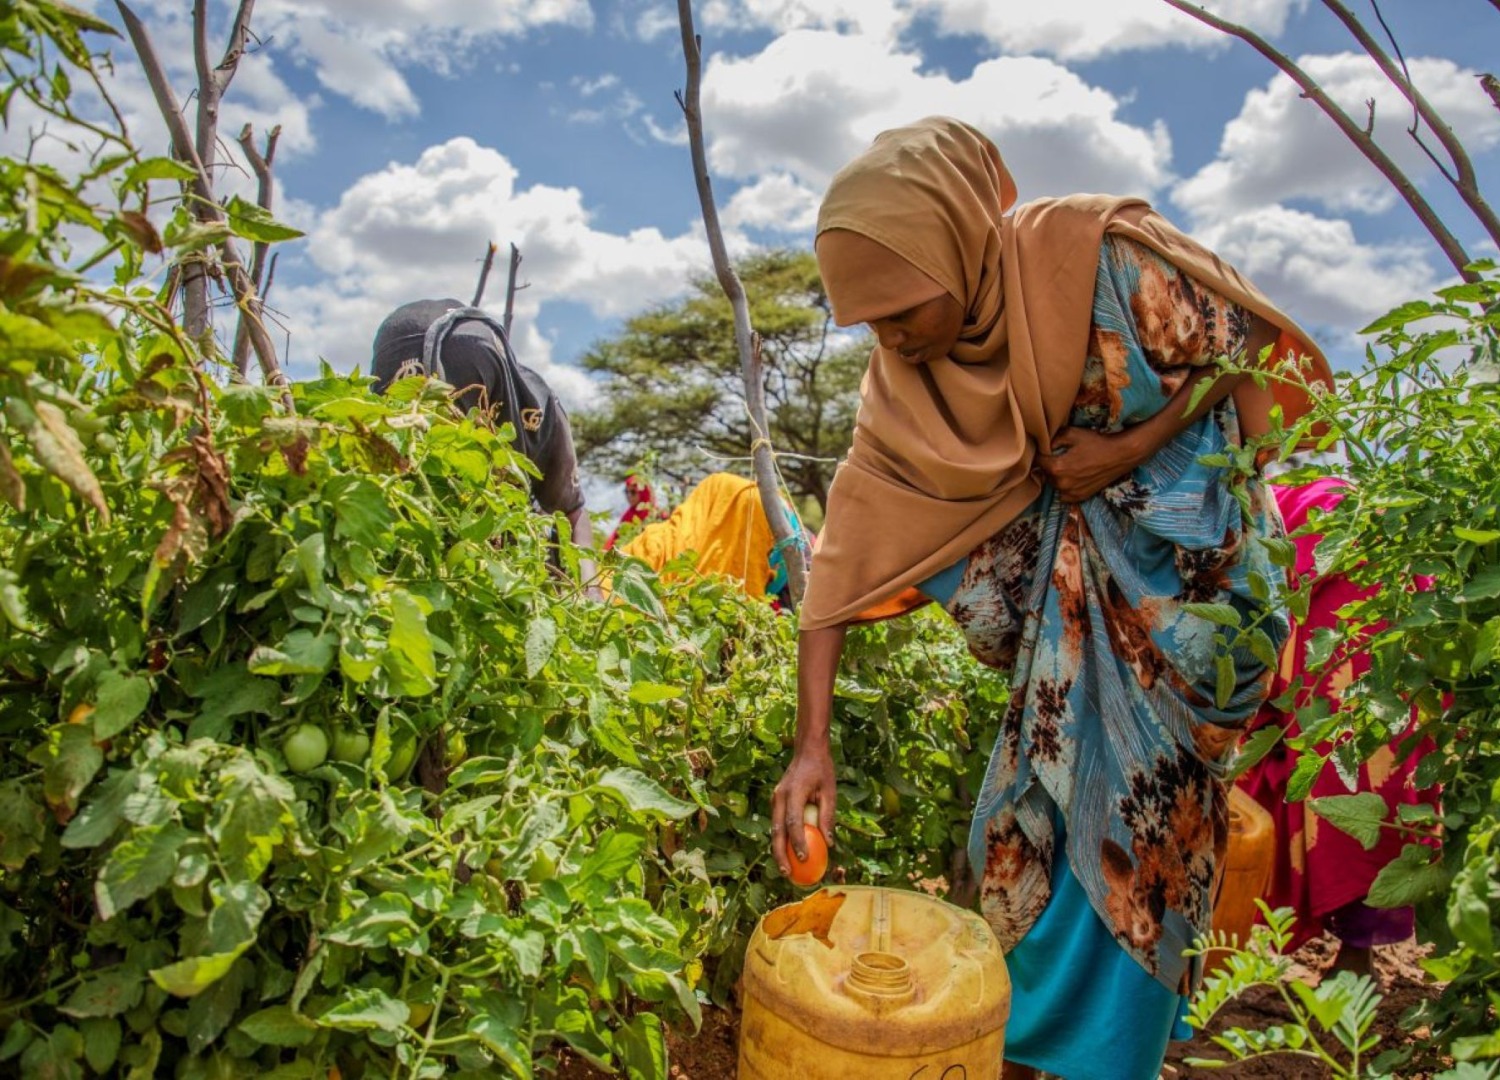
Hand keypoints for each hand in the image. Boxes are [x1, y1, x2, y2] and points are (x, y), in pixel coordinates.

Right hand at [770, 744, 835, 876]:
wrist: (807, 750)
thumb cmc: (822, 769)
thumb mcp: (830, 791)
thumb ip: (828, 816)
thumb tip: (829, 843)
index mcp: (793, 792)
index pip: (793, 822)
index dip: (797, 842)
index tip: (804, 858)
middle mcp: (779, 797)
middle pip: (776, 830)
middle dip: (780, 853)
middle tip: (787, 873)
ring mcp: (775, 799)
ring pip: (774, 829)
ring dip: (778, 849)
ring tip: (785, 869)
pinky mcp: (776, 801)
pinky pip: (777, 823)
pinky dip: (781, 839)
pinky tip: (787, 853)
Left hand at [1035, 426, 1144, 503]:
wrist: (1120, 455)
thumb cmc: (1096, 442)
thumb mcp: (1072, 433)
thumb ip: (1053, 439)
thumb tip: (1043, 446)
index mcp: (1057, 467)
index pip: (1037, 462)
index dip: (1039, 454)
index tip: (1044, 450)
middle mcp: (1062, 483)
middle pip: (1044, 474)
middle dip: (1048, 466)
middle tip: (1058, 457)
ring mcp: (1071, 493)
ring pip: (1054, 485)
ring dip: (1056, 477)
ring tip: (1068, 466)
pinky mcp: (1080, 497)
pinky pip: (1064, 495)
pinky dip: (1065, 488)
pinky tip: (1073, 477)